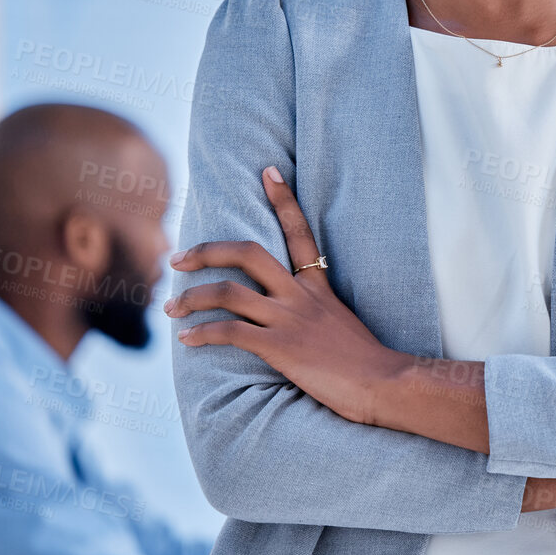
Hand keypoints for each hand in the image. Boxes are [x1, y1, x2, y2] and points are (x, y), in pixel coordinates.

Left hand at [163, 165, 404, 425]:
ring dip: (192, 297)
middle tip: (177, 259)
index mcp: (318, 286)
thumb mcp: (340, 321)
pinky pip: (230, 332)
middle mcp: (301, 295)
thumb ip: (316, 312)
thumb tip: (298, 317)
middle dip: (207, 252)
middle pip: (248, 254)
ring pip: (229, 293)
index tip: (268, 172)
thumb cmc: (366, 360)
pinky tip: (187, 339)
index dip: (284, 199)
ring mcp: (290, 319)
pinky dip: (202, 333)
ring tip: (170, 307)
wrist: (385, 382)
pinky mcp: (280, 347)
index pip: (300, 232)